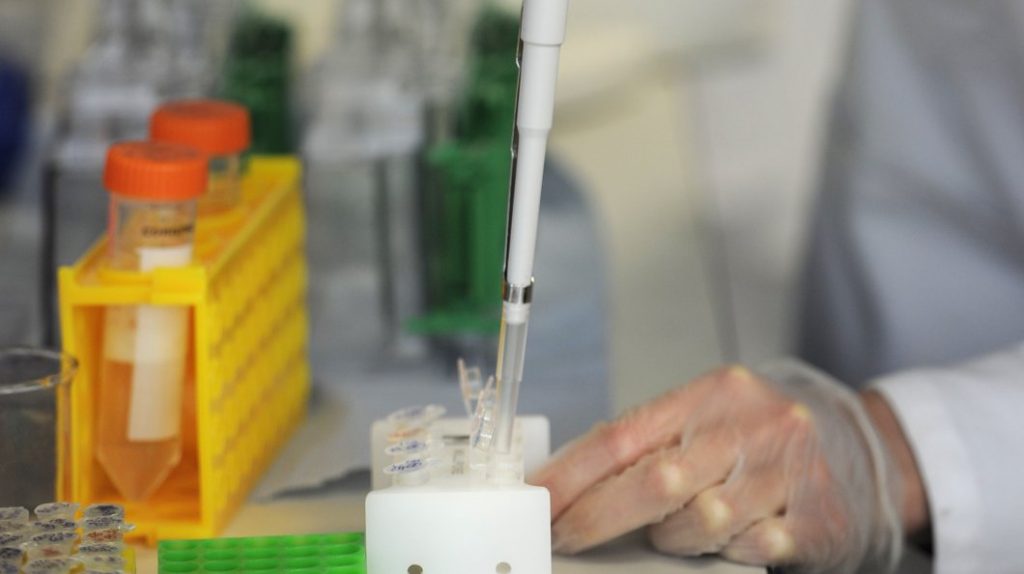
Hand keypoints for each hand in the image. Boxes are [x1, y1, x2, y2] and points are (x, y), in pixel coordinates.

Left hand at [530, 361, 922, 573]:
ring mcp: (786, 474)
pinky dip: (726, 552)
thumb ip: (654, 439)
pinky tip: (728, 541)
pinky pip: (749, 549)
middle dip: (598, 516)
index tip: (538, 502)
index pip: (623, 434)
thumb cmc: (768, 433)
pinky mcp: (817, 521)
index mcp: (712, 394)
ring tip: (672, 530)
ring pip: (699, 522)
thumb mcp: (711, 416)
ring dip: (671, 537)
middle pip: (654, 480)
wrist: (869, 448)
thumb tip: (572, 478)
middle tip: (568, 536)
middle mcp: (750, 427)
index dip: (571, 475)